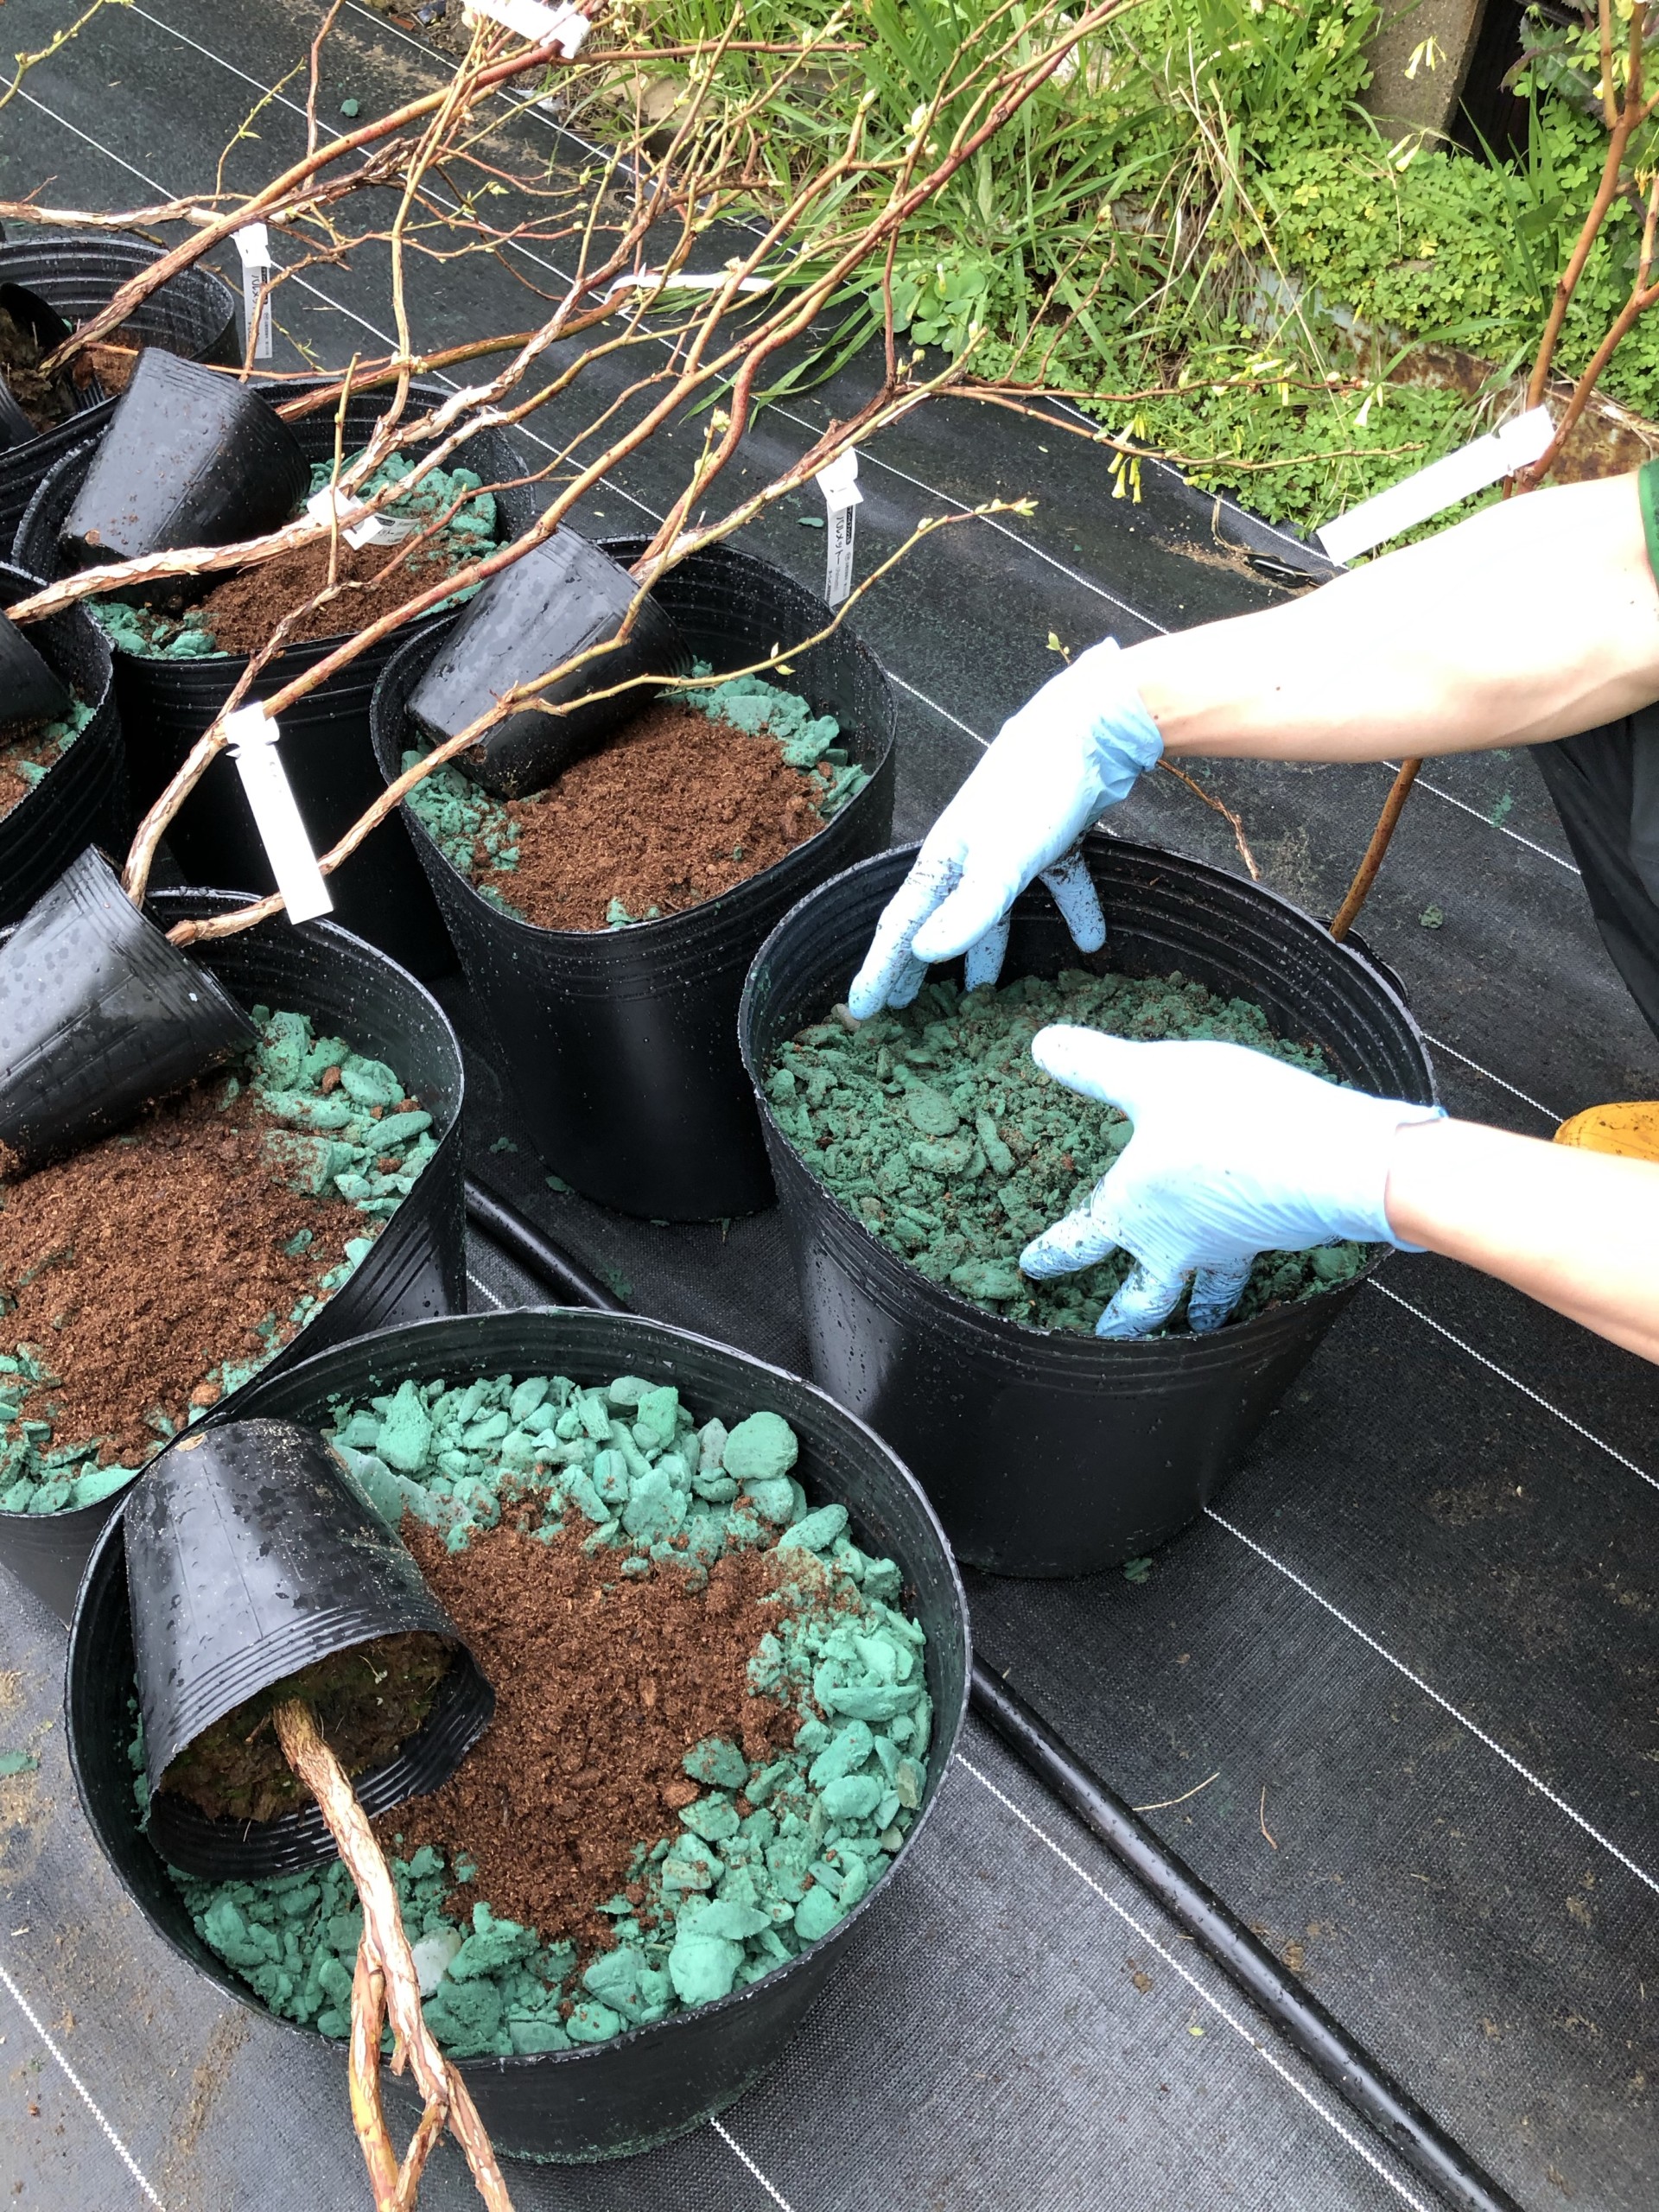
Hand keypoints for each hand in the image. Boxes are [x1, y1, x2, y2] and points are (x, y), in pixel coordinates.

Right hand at [847, 639, 1163, 1017]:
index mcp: (944, 862)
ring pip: (991, 911)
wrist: (1089, 727)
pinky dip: (1072, 910)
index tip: (860, 1010)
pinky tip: (1091, 941)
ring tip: (981, 992)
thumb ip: (968, 910)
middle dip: (918, 965)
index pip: (900, 926)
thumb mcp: (1002, 861)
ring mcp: (1009, 847)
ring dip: (986, 950)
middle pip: (936, 920)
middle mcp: (968, 856)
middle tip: (903, 1005)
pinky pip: (1056, 884)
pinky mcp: (1050, 839)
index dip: (878, 969)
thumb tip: (923, 953)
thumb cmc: (1033, 792)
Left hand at [1018, 1026, 1442, 1337]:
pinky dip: (1247, 1275)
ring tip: (1197, 1326)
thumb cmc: (1235, 1119)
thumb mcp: (1153, 1077)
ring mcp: (1232, 1245)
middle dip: (1125, 1319)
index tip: (1033, 1269)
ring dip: (1198, 1313)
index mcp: (1134, 1211)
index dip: (1053, 1253)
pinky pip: (1254, 1265)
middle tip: (1108, 1334)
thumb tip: (1042, 1046)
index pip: (1080, 1240)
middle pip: (1144, 1299)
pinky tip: (1257, 1256)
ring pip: (1208, 1293)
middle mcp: (1179, 1242)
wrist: (1334, 1159)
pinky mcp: (1278, 1234)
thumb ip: (1097, 1065)